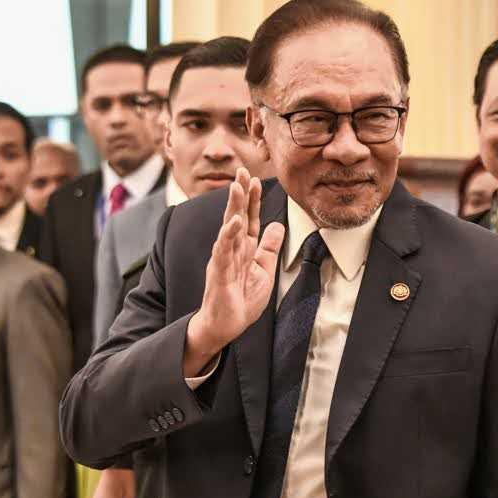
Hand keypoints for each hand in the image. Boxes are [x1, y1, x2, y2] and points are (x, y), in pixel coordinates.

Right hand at [183, 167, 285, 375]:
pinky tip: (234, 222)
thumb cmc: (241, 300)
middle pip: (236, 216)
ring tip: (237, 187)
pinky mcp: (219, 273)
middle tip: (242, 171)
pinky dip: (228, 236)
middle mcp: (231, 250)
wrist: (225, 326)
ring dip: (233, 207)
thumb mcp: (263, 270)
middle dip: (240, 194)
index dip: (253, 200)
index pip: (249, 218)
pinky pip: (223, 251)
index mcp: (243, 249)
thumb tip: (278, 225)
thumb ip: (268, 248)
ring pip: (228, 228)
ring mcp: (224, 260)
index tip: (256, 178)